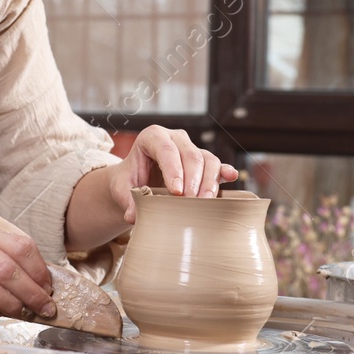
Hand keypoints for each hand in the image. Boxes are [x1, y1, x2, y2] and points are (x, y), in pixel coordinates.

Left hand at [111, 125, 238, 222]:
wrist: (137, 179)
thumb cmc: (130, 179)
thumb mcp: (122, 188)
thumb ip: (128, 200)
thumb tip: (134, 216)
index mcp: (153, 136)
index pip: (166, 150)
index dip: (173, 170)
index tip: (176, 192)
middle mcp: (175, 138)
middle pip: (191, 155)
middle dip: (193, 179)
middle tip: (190, 202)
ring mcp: (191, 148)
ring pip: (207, 159)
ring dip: (208, 182)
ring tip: (204, 202)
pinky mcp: (203, 162)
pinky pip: (217, 165)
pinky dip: (224, 172)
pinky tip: (231, 177)